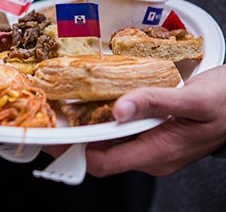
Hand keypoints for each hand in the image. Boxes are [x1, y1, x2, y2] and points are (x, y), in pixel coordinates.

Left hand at [44, 64, 225, 176]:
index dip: (75, 152)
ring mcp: (153, 147)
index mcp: (158, 153)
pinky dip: (105, 125)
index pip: (104, 162)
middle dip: (76, 141)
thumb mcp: (192, 100)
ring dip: (89, 132)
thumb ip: (155, 104)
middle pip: (103, 154)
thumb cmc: (225, 102)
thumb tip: (119, 110)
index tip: (53, 139)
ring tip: (68, 114)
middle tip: (55, 122)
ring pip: (111, 145)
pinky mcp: (154, 137)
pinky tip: (96, 110)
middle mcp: (152, 156)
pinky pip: (122, 136)